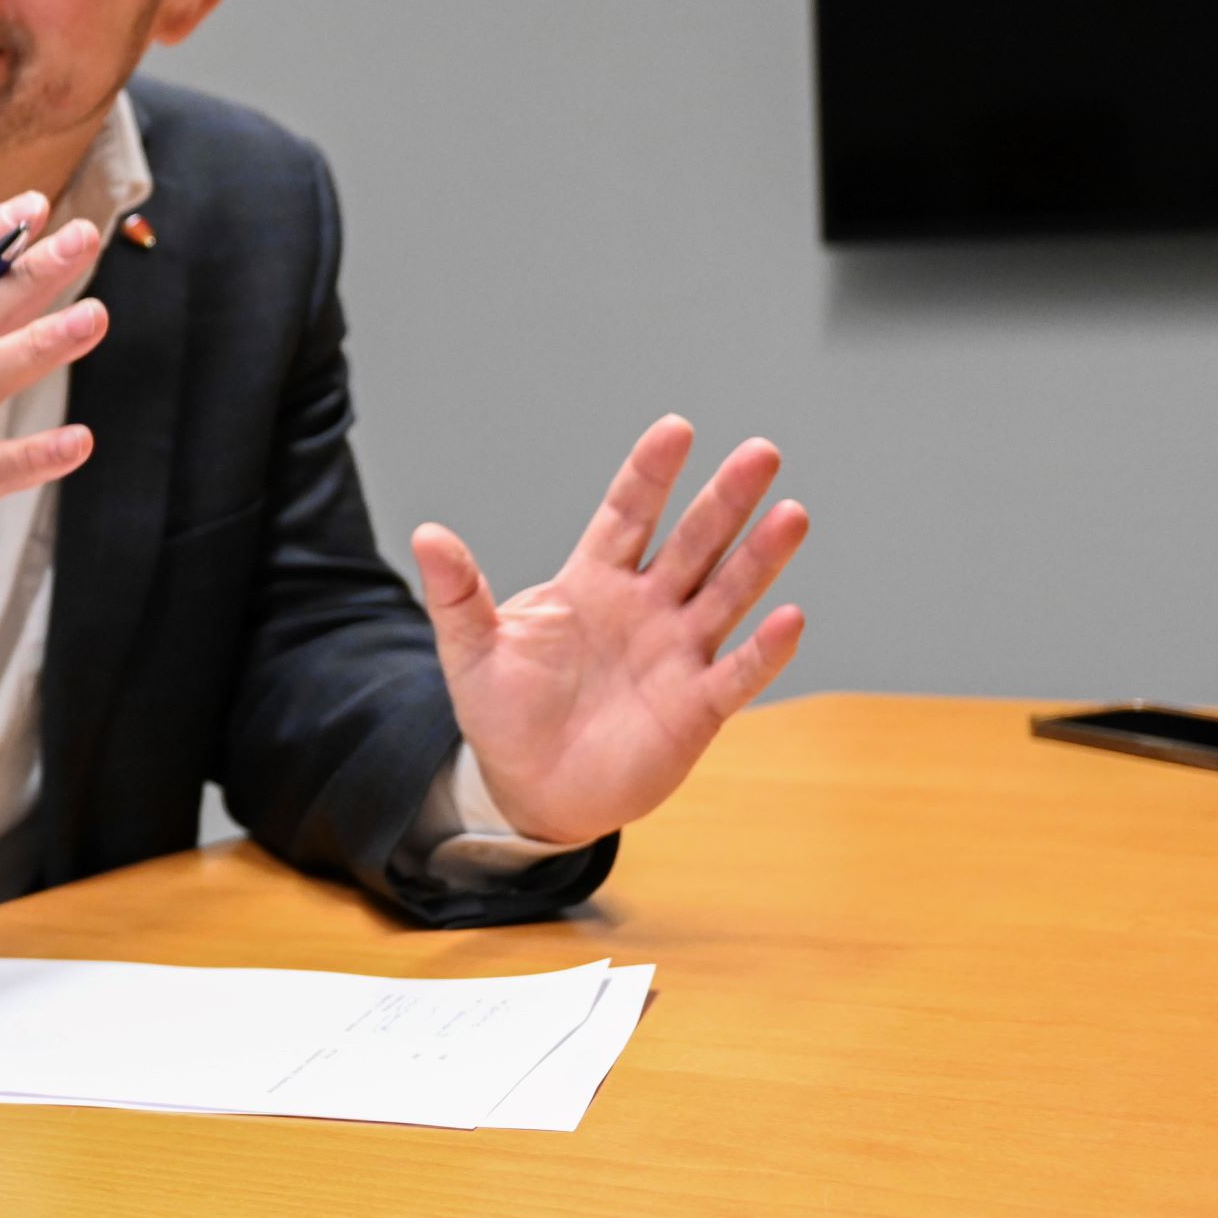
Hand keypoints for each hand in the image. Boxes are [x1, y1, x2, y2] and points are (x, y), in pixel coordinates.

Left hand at [411, 416, 811, 848]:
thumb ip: (457, 593)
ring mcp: (676, 654)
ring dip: (759, 558)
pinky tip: (789, 618)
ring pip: (727, 595)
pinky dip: (764, 650)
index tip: (676, 429)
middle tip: (760, 452)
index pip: (627, 514)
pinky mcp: (696, 707)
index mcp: (592, 582)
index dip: (650, 474)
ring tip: (791, 514)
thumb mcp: (471, 649)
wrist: (529, 788)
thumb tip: (426, 534)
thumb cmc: (503, 712)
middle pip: (694, 542)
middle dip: (726, 499)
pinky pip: (738, 673)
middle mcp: (645, 608)